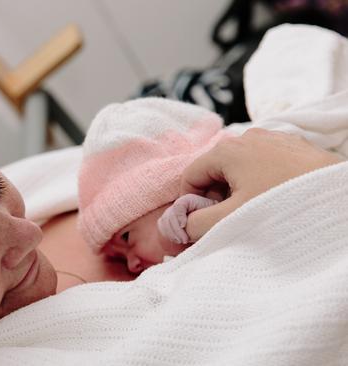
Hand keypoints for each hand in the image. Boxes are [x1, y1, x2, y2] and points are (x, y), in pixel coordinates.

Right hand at [158, 194, 217, 243]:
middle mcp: (177, 204)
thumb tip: (190, 223)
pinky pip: (162, 226)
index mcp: (187, 200)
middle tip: (185, 240)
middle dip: (176, 230)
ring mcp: (171, 212)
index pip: (178, 206)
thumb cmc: (212, 216)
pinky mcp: (167, 220)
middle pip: (169, 216)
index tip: (184, 226)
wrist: (210, 219)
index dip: (179, 216)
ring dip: (171, 233)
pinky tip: (177, 239)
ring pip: (164, 222)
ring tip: (182, 241)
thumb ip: (204, 213)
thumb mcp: (211, 212)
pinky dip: (167, 234)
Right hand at [181, 128, 341, 240]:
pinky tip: (275, 201)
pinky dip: (260, 184)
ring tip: (256, 213)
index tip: (203, 224)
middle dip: (215, 199)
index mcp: (225, 149)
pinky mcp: (293, 146)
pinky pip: (263, 165)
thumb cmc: (282, 205)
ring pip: (239, 169)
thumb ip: (195, 224)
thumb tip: (180, 225)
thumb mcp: (231, 218)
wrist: (340, 199)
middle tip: (231, 221)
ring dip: (238, 193)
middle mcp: (246, 137)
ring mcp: (272, 138)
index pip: (189, 176)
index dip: (190, 204)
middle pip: (214, 172)